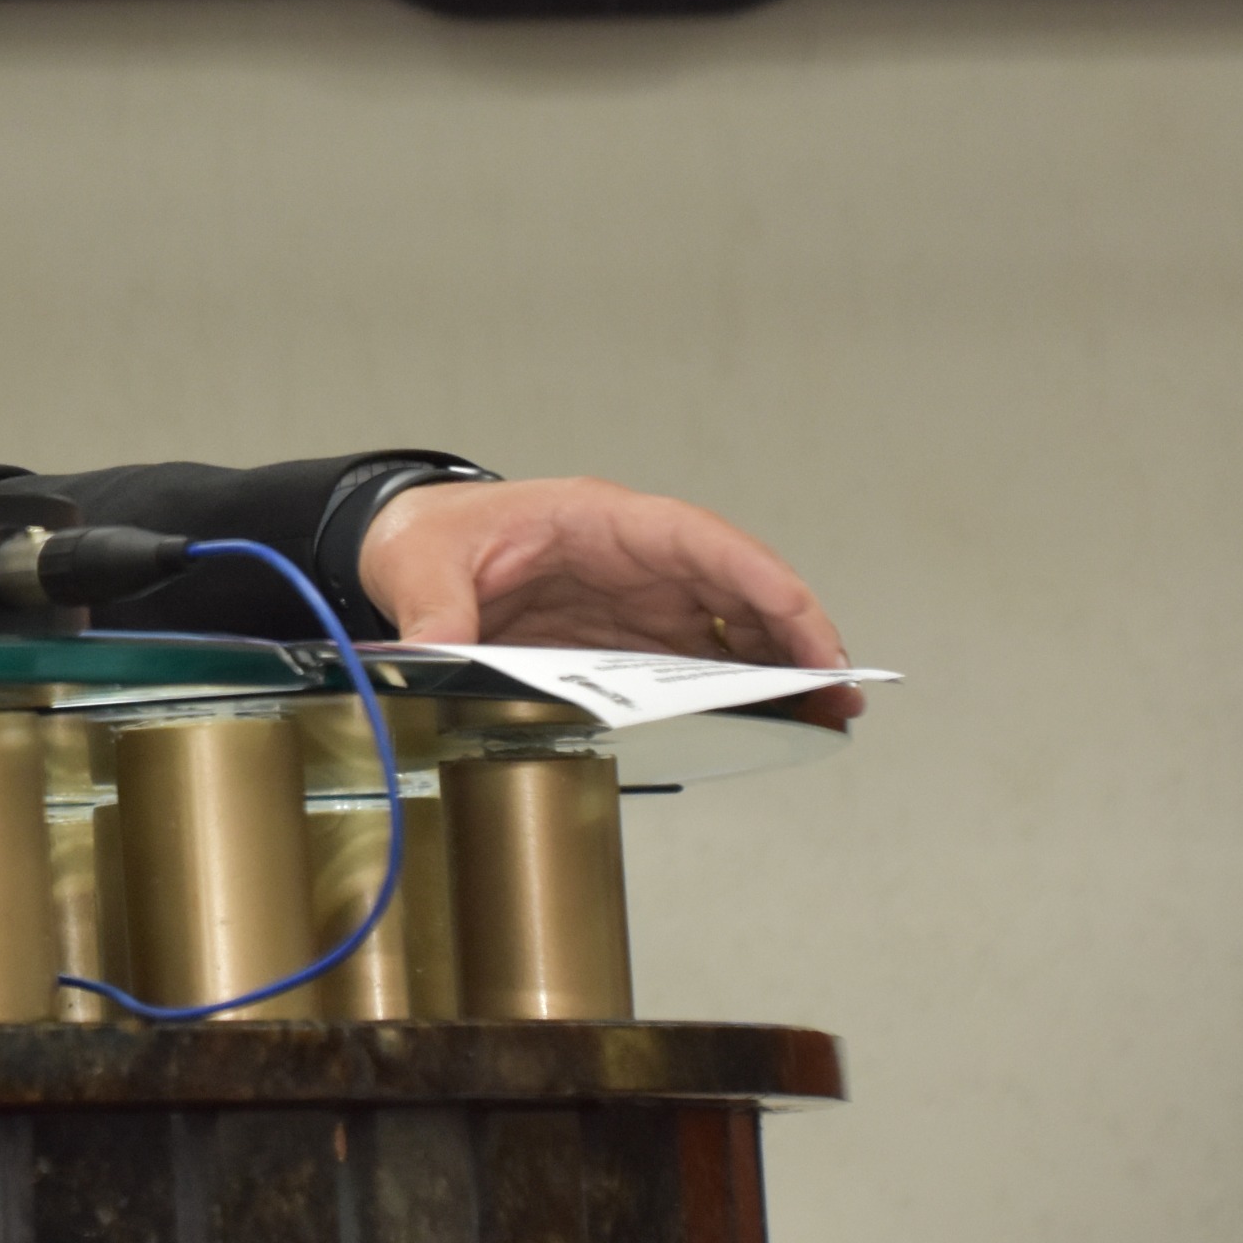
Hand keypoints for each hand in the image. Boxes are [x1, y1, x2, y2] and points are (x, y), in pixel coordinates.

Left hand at [359, 476, 863, 725]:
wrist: (403, 544)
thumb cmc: (425, 534)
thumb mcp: (417, 565)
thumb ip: (434, 610)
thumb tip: (436, 652)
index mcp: (597, 520)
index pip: (702, 543)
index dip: (763, 585)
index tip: (807, 632)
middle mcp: (632, 557)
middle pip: (735, 589)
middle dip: (795, 636)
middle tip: (839, 696)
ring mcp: (634, 599)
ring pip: (728, 628)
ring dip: (778, 668)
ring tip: (823, 718)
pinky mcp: (624, 637)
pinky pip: (695, 660)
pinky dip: (736, 688)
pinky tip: (764, 722)